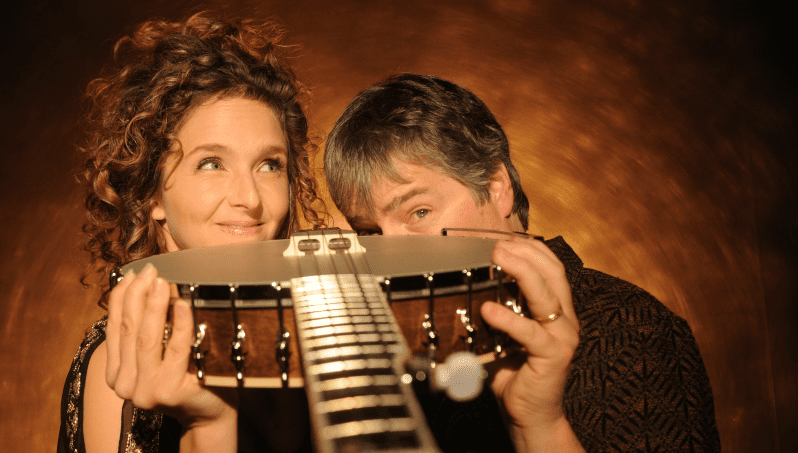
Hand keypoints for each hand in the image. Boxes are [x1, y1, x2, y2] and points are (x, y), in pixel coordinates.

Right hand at [105, 264, 236, 449]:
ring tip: (163, 282)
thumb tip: (142, 285)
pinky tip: (183, 304)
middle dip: (138, 295)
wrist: (208, 411)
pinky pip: (176, 350)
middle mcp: (124, 384)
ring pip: (148, 338)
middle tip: (151, 271)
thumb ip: (145, 331)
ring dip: (155, 306)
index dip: (122, 298)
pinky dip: (180, 325)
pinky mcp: (169, 391)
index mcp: (115, 373)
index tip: (133, 274)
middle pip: (129, 329)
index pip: (114, 327)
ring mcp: (145, 390)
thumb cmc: (185, 376)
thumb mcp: (158, 354)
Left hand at [481, 238, 583, 451]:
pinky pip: (530, 332)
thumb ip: (495, 309)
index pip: (551, 266)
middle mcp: (565, 318)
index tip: (505, 236)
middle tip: (497, 243)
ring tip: (498, 257)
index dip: (530, 247)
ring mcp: (562, 335)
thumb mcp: (504, 333)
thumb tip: (463, 286)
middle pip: (552, 272)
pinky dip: (508, 318)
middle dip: (525, 252)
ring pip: (546, 294)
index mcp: (558, 308)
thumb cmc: (515, 371)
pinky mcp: (553, 355)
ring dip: (522, 271)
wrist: (530, 413)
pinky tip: (488, 310)